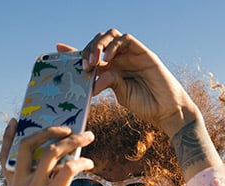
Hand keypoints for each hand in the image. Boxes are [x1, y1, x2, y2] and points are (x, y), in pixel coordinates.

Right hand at [0, 119, 93, 185]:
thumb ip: (38, 182)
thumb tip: (59, 159)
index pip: (4, 156)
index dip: (8, 136)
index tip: (15, 120)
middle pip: (28, 145)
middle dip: (48, 130)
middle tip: (66, 127)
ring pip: (52, 152)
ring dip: (73, 140)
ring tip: (87, 137)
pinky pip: (68, 169)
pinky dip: (82, 161)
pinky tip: (90, 164)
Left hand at [58, 29, 197, 136]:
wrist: (167, 110)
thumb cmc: (145, 105)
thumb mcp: (122, 94)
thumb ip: (108, 82)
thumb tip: (93, 80)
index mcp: (111, 69)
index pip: (90, 55)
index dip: (74, 51)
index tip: (57, 48)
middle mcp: (119, 59)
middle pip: (97, 42)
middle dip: (86, 49)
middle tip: (83, 66)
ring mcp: (131, 54)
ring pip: (109, 36)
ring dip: (98, 46)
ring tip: (94, 63)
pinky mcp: (143, 52)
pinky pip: (125, 39)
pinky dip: (113, 46)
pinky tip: (107, 59)